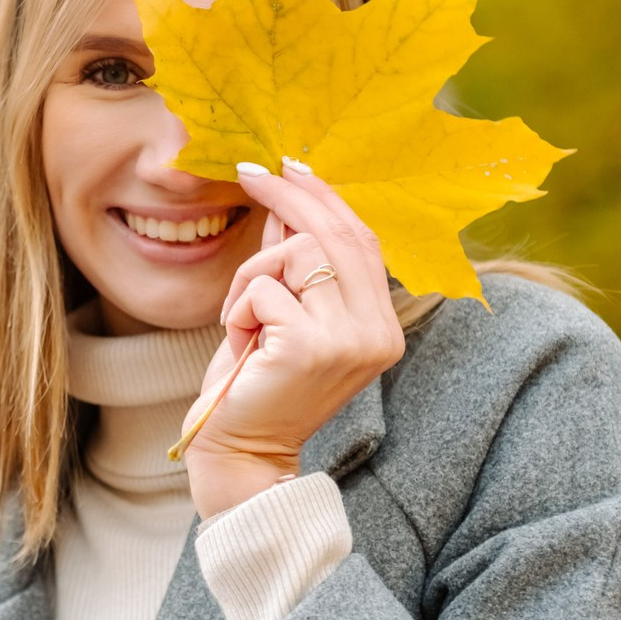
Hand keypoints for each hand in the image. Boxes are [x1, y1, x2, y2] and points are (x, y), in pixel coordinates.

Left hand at [183, 159, 403, 518]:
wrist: (241, 455)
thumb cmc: (256, 386)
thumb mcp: (280, 315)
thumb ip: (291, 264)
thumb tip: (286, 200)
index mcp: (382, 326)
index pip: (362, 241)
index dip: (325, 197)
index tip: (290, 164)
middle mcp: (377, 334)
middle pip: (338, 235)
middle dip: (290, 195)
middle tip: (250, 172)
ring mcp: (348, 341)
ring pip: (296, 255)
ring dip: (253, 277)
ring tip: (244, 321)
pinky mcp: (310, 347)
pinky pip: (264, 290)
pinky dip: (238, 310)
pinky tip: (242, 345)